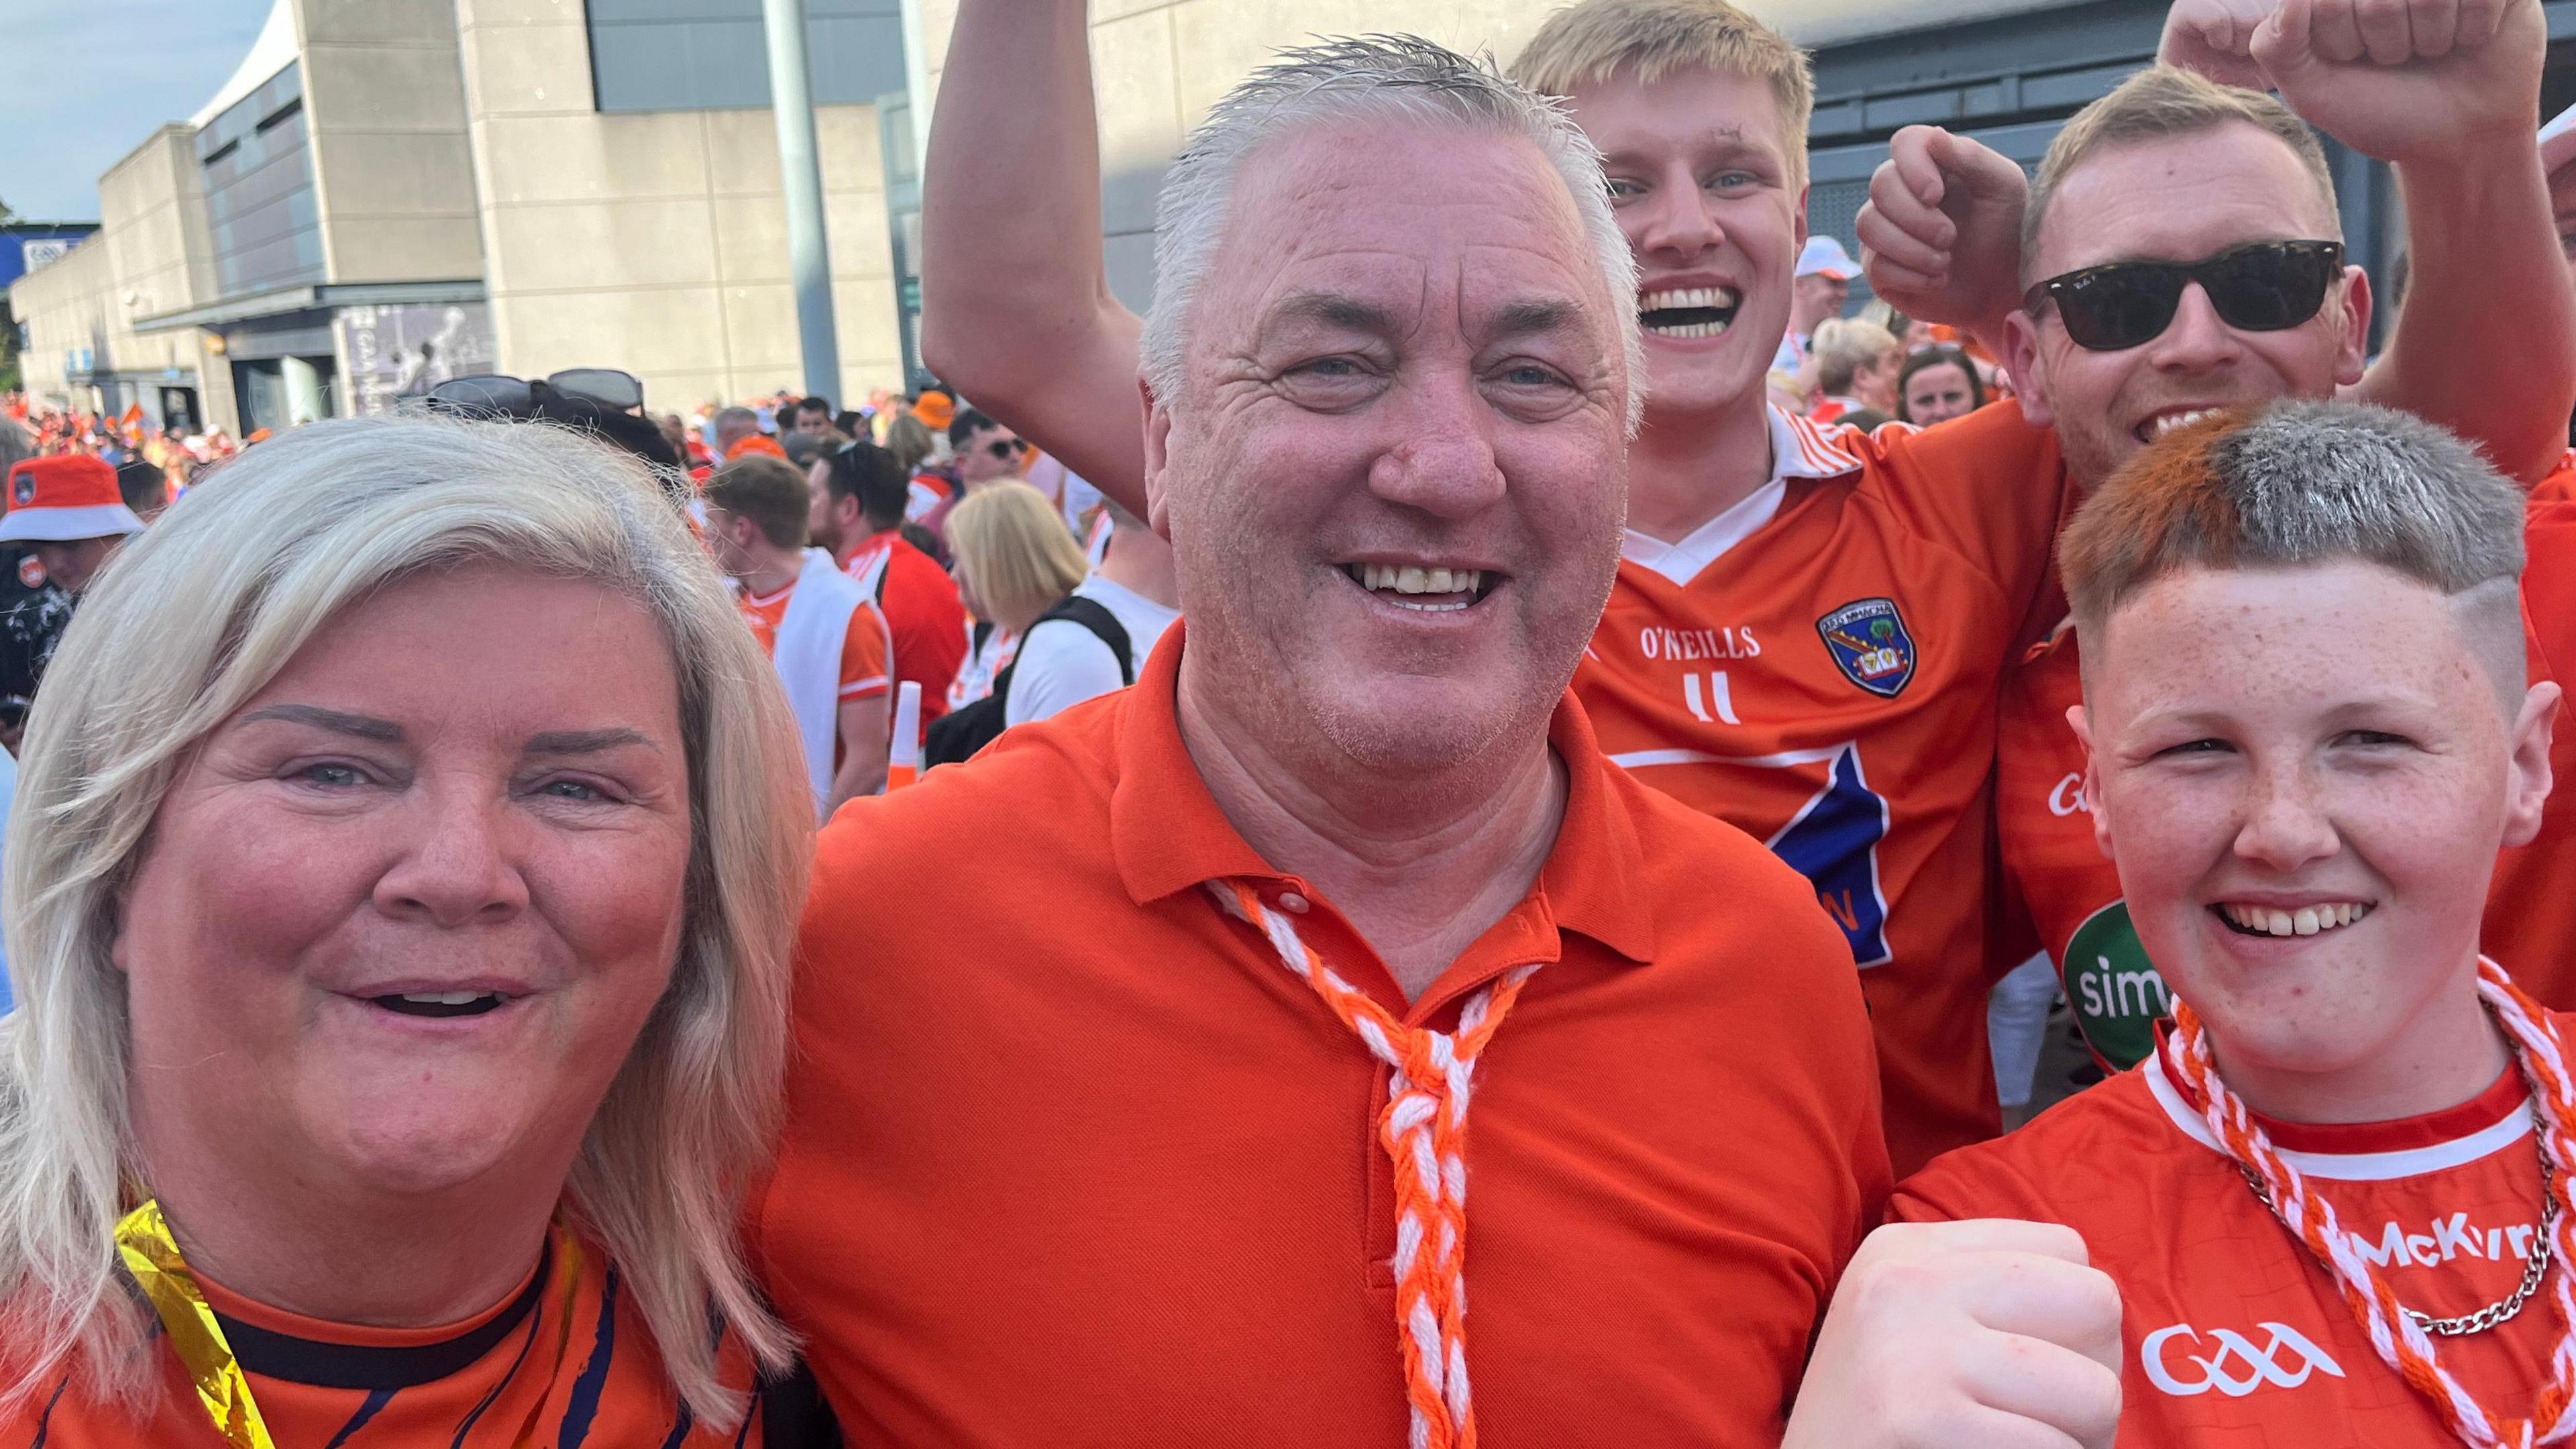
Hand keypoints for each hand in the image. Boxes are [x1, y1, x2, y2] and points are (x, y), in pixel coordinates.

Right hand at [1782, 1220, 2123, 1448]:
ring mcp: (1912, 1350)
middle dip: (2090, 1377)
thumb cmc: (1878, 1424)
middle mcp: (1906, 1282)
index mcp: (1906, 1250)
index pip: (2068, 1251)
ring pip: (2094, 1392)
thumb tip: (2101, 1303)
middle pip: (2095, 1303)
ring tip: (2016, 1448)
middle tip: (2044, 1421)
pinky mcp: (1919, 1419)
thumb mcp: (1910, 1325)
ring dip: (2077, 1442)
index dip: (2073, 1322)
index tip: (2029, 1370)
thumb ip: (1985, 1293)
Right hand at [1856, 126, 2029, 331]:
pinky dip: (1913, 277)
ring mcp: (1884, 229)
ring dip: (1913, 249)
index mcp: (1933, 163)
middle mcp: (1902, 191)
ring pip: (1869, 226)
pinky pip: (1876, 265)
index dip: (1913, 167)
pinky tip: (1938, 280)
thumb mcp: (2003, 187)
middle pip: (1881, 185)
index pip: (1904, 142)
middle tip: (1950, 237)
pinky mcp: (1878, 267)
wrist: (2002, 286)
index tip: (1936, 195)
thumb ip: (1971, 157)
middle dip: (1917, 217)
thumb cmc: (2006, 231)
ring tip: (1945, 262)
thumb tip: (1934, 136)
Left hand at [2175, 0, 2543, 165]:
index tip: (2355, 59)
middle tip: (2400, 57)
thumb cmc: (2382, 111)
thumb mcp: (2315, 92)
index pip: (2329, 2)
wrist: (2458, 137)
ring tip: (2434, 49)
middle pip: (2380, 2)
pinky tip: (2471, 39)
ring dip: (2432, 38)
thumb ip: (2279, 48)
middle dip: (2388, 44)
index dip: (2343, 42)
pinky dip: (2475, 30)